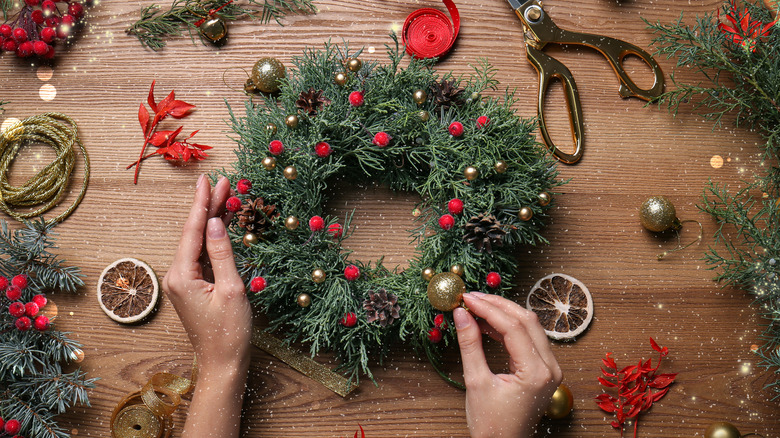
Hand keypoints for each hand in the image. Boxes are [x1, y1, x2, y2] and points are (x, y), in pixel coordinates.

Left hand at [162, 174, 251, 375]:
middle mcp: (177, 276)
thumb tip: (214, 223)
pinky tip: (221, 224)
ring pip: (197, 243)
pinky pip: (201, 256)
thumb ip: (221, 254)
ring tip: (225, 196)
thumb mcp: (231, 290)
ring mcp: (183, 282)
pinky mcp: (192, 287)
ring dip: (210, 220)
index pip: (192, 231)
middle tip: (223, 182)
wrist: (222, 363)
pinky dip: (212, 238)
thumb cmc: (229, 332)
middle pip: (193, 234)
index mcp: (182, 276)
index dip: (202, 204)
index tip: (208, 180)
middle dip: (208, 207)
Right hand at [454, 292, 562, 437]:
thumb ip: (470, 345)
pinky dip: (509, 328)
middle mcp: (550, 368)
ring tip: (477, 308)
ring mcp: (550, 369)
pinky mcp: (544, 370)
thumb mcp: (476, 382)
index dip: (488, 308)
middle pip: (527, 321)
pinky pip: (529, 339)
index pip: (513, 327)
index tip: (467, 299)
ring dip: (504, 314)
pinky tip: (488, 325)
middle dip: (498, 305)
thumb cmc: (492, 424)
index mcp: (536, 372)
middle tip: (472, 298)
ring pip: (530, 327)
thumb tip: (461, 314)